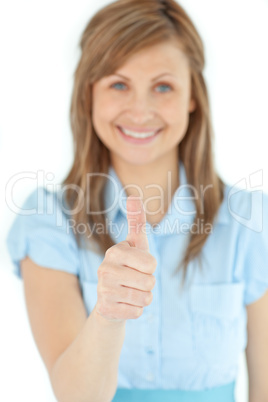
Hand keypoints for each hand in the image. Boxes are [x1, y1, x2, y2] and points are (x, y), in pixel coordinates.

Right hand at [95, 195, 156, 321]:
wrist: (110, 298)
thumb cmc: (128, 267)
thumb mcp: (135, 244)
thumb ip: (136, 221)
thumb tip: (134, 196)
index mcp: (115, 251)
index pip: (151, 263)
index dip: (149, 267)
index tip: (137, 265)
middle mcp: (105, 269)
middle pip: (149, 282)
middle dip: (148, 284)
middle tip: (134, 281)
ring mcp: (103, 290)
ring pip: (144, 298)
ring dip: (143, 298)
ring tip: (129, 292)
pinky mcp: (105, 309)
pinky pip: (137, 312)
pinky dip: (135, 310)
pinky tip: (123, 304)